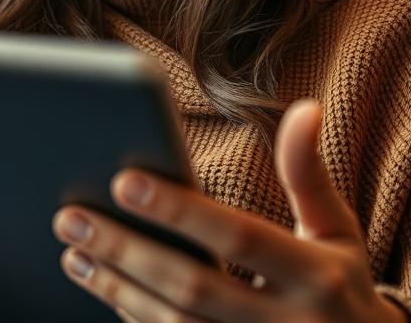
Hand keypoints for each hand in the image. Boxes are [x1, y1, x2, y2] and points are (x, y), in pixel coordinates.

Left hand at [52, 98, 406, 321]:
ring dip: (118, 289)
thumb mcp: (338, 230)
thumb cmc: (340, 285)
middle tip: (71, 218)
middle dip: (127, 250)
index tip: (123, 179)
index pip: (238, 237)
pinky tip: (105, 289)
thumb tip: (305, 108)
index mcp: (316, 277)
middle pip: (193, 287)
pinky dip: (135, 321)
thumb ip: (308, 172)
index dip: (180, 211)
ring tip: (74, 253)